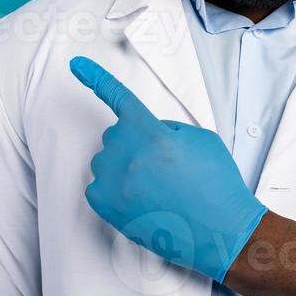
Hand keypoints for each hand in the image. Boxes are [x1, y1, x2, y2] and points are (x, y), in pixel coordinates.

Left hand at [70, 56, 267, 282]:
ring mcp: (114, 183)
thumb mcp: (201, 139)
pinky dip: (113, 189)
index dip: (96, 78)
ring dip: (124, 166)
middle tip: (164, 165)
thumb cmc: (216, 184)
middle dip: (134, 142)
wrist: (221, 232)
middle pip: (116, 135)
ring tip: (156, 187)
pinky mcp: (107, 207)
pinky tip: (139, 199)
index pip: (119, 98)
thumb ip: (167, 127)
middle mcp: (128, 156)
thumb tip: (146, 132)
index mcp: (152, 134)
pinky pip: (98, 186)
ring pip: (106, 160)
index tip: (75, 64)